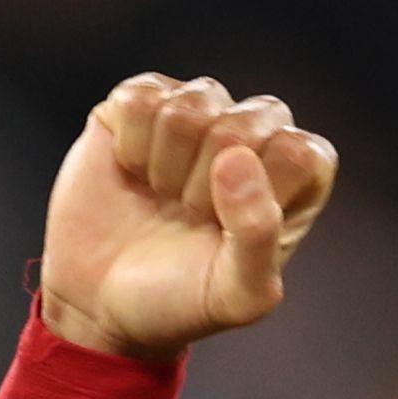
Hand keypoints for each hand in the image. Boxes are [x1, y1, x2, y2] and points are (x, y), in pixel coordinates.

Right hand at [37, 74, 340, 359]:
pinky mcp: (142, 101)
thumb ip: (258, 236)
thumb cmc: (180, 300)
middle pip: (242, 124)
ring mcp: (197, 110)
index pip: (296, 151)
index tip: (226, 234)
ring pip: (191, 104)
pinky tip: (134, 171)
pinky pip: (142, 96)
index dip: (255, 196)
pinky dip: (130, 143)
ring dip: (166, 165)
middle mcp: (253, 131)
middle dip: (203, 186)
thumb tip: (236, 157)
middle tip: (188, 218)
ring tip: (162, 195)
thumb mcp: (237, 295)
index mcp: (296, 173)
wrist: (101, 303)